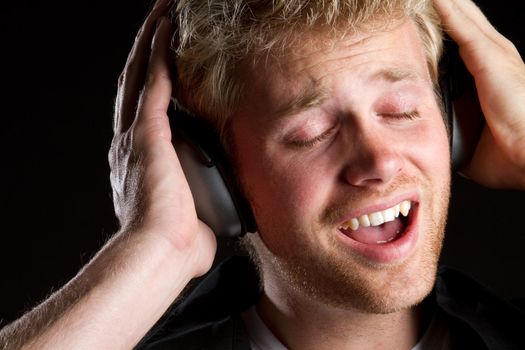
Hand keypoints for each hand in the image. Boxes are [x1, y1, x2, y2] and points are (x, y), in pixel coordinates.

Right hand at [109, 0, 215, 275]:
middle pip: (137, 82)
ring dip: (152, 42)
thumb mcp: (195, 214)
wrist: (162, 255)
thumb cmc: (180, 245)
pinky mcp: (146, 134)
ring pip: (142, 74)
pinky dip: (159, 55)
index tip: (166, 59)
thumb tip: (223, 209)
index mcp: (141, 160)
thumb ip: (205, 201)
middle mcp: (130, 142)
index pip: (145, 108)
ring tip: (163, 13)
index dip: (152, 80)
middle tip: (161, 22)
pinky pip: (153, 84)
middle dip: (149, 50)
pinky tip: (168, 31)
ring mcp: (135, 135)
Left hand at [434, 0, 524, 188]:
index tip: (421, 22)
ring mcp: (494, 54)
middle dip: (443, 11)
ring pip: (461, 18)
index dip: (445, 31)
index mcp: (491, 78)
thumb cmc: (510, 155)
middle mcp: (495, 59)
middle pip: (463, 26)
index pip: (462, 46)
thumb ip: (453, 134)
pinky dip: (445, 8)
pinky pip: (460, 25)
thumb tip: (435, 142)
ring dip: (442, 4)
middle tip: (416, 1)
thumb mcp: (470, 142)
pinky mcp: (489, 56)